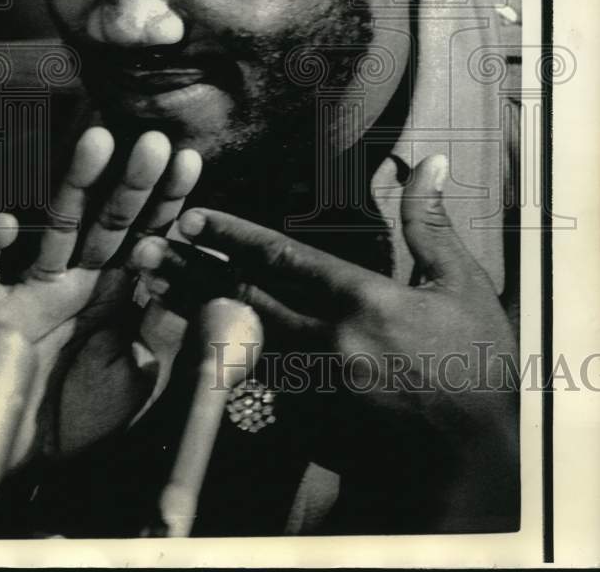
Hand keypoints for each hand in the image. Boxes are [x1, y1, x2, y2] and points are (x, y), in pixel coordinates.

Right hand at [0, 126, 201, 465]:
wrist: (23, 461)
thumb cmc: (84, 414)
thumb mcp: (144, 373)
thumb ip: (171, 329)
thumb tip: (207, 285)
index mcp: (114, 293)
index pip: (145, 235)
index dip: (166, 200)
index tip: (190, 161)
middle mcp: (77, 281)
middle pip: (108, 221)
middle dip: (132, 183)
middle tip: (156, 142)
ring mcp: (32, 291)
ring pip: (56, 228)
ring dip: (74, 186)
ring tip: (97, 142)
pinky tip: (4, 223)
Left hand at [170, 154, 517, 527]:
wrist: (478, 462)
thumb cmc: (479, 367)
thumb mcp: (461, 286)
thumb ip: (430, 223)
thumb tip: (431, 163)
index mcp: (362, 301)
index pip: (281, 258)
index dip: (231, 235)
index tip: (193, 217)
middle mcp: (327, 342)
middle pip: (242, 298)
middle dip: (192, 269)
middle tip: (146, 248)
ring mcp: (312, 390)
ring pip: (238, 340)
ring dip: (195, 310)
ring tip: (155, 286)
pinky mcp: (308, 426)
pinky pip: (256, 385)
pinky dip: (225, 358)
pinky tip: (197, 342)